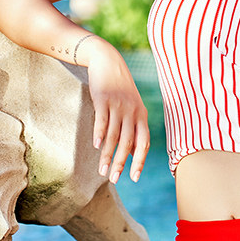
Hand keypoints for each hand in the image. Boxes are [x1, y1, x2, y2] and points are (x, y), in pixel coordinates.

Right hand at [84, 38, 149, 183]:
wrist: (108, 60)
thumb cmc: (119, 88)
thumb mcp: (131, 106)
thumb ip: (132, 126)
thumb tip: (129, 151)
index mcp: (142, 116)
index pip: (144, 143)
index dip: (139, 161)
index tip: (134, 178)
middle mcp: (133, 112)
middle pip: (128, 143)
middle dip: (120, 163)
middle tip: (114, 180)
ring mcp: (118, 105)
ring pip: (114, 136)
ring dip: (107, 155)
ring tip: (101, 171)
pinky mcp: (104, 99)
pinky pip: (102, 120)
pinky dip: (99, 134)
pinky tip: (95, 146)